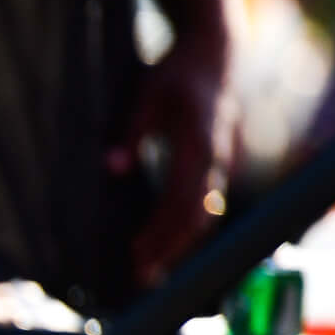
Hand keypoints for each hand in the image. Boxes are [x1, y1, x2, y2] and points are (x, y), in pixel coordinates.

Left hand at [120, 33, 234, 284]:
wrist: (214, 55)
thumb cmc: (176, 73)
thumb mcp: (147, 92)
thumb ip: (132, 130)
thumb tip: (112, 169)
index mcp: (201, 144)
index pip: (181, 202)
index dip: (160, 233)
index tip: (135, 255)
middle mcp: (218, 159)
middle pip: (197, 218)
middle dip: (170, 250)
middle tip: (139, 278)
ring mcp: (222, 164)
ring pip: (205, 215)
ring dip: (178, 245)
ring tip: (148, 271)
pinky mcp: (218, 166)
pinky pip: (205, 205)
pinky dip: (185, 228)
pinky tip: (163, 245)